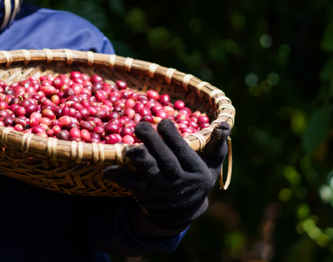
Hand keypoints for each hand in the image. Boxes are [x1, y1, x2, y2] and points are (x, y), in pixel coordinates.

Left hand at [103, 119, 229, 229]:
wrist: (183, 210)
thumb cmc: (196, 175)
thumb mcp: (211, 163)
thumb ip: (217, 144)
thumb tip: (224, 124)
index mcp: (196, 171)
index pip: (184, 152)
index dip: (173, 136)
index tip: (163, 121)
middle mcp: (179, 182)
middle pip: (166, 162)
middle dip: (153, 143)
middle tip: (140, 125)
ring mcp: (162, 191)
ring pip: (150, 174)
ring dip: (139, 161)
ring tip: (129, 149)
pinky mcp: (146, 196)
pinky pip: (132, 186)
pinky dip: (120, 178)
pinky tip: (108, 170)